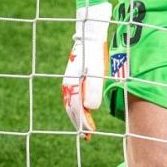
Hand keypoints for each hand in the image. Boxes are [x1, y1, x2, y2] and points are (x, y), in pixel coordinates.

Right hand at [62, 2, 113, 139]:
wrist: (91, 30)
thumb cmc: (95, 49)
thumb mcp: (97, 68)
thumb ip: (94, 87)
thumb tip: (91, 108)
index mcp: (72, 82)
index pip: (76, 108)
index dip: (83, 122)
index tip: (89, 133)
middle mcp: (69, 82)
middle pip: (71, 107)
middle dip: (78, 122)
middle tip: (86, 136)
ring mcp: (71, 78)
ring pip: (71, 102)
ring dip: (77, 115)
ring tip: (84, 127)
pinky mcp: (75, 74)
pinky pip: (74, 95)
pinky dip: (77, 106)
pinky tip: (85, 109)